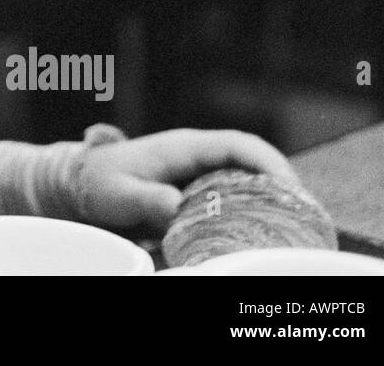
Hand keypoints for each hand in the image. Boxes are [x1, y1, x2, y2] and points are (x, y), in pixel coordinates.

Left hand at [76, 128, 299, 233]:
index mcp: (185, 147)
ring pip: (246, 182)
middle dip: (284, 188)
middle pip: (254, 164)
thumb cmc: (96, 183)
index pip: (240, 145)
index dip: (272, 165)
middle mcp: (197, 156)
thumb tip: (180, 208)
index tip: (293, 192)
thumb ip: (149, 200)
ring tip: (294, 233)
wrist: (76, 184)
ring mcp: (197, 173)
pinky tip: (259, 237)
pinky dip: (249, 213)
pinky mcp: (194, 192)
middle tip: (306, 222)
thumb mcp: (119, 194)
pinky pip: (230, 198)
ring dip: (270, 202)